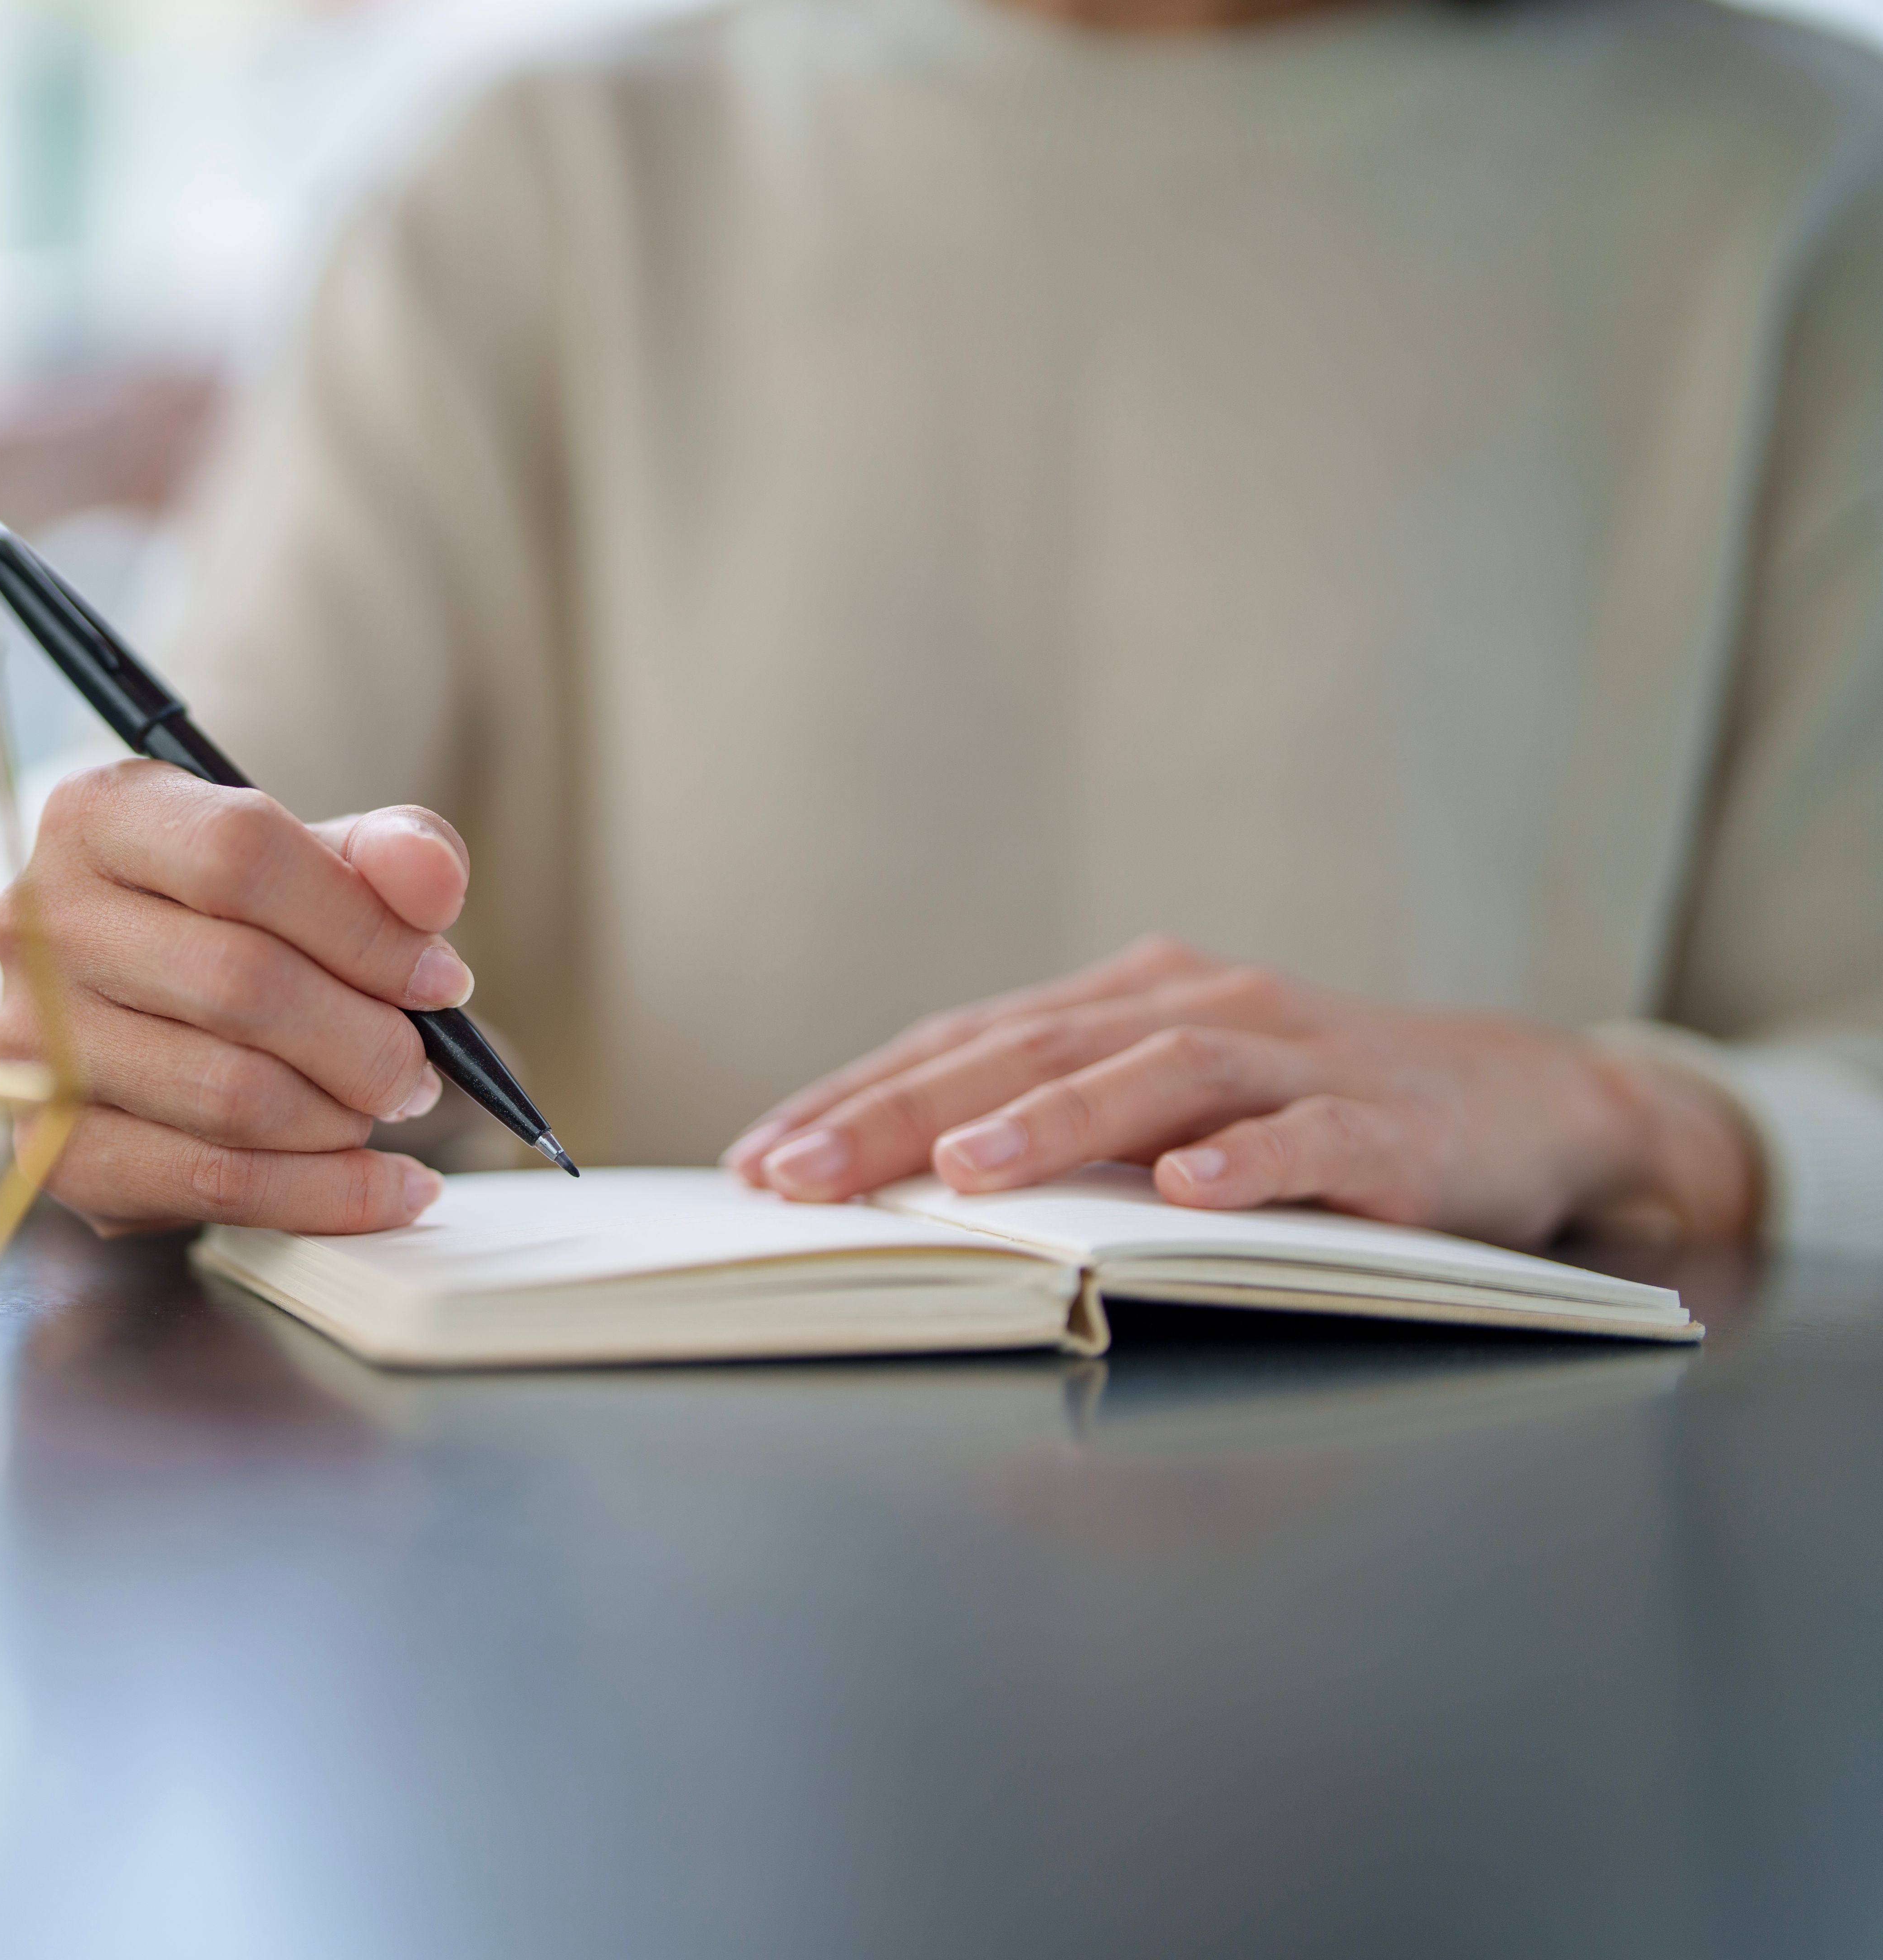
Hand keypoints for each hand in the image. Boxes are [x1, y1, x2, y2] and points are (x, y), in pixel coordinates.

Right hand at [0, 760, 472, 1233]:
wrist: (143, 1012)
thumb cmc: (242, 922)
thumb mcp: (318, 859)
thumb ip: (390, 852)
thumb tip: (434, 881)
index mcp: (98, 815)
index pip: (242, 853)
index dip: (364, 926)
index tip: (440, 981)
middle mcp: (39, 922)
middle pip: (240, 984)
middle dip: (365, 1041)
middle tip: (418, 1070)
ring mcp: (31, 1045)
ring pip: (231, 1095)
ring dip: (342, 1118)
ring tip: (378, 1110)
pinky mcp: (53, 1151)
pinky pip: (214, 1184)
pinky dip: (325, 1196)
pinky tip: (385, 1186)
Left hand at [723, 936, 1757, 1246]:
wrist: (1528, 1105)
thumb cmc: (1313, 1116)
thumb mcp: (1168, 1110)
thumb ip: (1058, 1131)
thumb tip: (898, 1186)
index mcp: (1125, 1003)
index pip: (962, 1044)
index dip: (855, 1097)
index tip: (758, 1156)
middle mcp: (1196, 1008)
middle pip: (1027, 1052)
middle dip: (901, 1115)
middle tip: (802, 1173)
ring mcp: (1297, 1059)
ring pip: (1154, 1075)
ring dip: (1053, 1124)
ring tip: (963, 1171)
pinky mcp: (1389, 1126)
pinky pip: (1307, 1140)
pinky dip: (1245, 1162)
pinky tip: (1184, 1194)